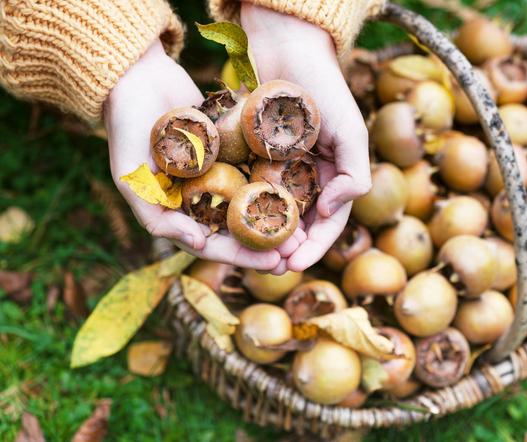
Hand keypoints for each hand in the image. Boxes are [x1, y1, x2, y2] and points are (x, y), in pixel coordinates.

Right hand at [104, 40, 282, 269]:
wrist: (137, 77)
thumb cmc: (126, 128)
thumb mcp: (130, 177)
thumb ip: (156, 216)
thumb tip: (198, 244)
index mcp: (178, 212)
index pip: (213, 244)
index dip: (242, 257)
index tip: (273, 262)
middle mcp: (200, 197)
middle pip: (238, 229)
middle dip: (266, 244)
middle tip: (296, 252)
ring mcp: (217, 173)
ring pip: (251, 202)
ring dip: (276, 218)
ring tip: (305, 227)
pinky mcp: (231, 149)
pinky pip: (255, 169)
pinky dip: (275, 180)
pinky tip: (301, 188)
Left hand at [241, 3, 371, 272]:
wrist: (285, 46)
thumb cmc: (322, 87)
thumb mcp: (349, 129)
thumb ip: (354, 171)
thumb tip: (331, 210)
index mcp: (333, 174)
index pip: (329, 221)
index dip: (315, 246)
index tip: (295, 262)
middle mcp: (307, 175)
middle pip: (299, 222)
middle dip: (287, 247)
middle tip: (270, 266)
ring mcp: (279, 167)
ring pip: (272, 211)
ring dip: (264, 235)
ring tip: (250, 252)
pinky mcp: (252, 155)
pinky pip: (248, 187)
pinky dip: (243, 207)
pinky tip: (229, 222)